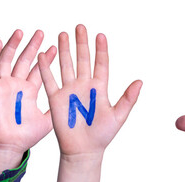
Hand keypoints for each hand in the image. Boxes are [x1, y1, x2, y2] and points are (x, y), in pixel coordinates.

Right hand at [0, 30, 56, 181]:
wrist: (8, 146)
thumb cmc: (26, 137)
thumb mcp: (49, 121)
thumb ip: (58, 109)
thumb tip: (76, 104)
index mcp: (30, 91)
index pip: (40, 70)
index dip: (47, 58)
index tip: (56, 46)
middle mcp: (17, 85)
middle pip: (25, 60)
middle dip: (33, 46)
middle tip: (41, 32)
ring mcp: (5, 85)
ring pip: (9, 59)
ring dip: (14, 45)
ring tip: (22, 32)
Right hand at [38, 24, 141, 158]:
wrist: (83, 151)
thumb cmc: (102, 135)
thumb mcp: (118, 116)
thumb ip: (128, 99)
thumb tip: (140, 82)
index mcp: (100, 88)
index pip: (101, 64)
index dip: (101, 50)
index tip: (100, 35)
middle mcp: (84, 86)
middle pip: (83, 59)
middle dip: (81, 43)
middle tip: (80, 27)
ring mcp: (70, 91)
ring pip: (66, 65)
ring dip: (64, 50)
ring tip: (63, 34)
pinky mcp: (56, 99)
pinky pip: (50, 80)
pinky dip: (46, 68)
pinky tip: (44, 55)